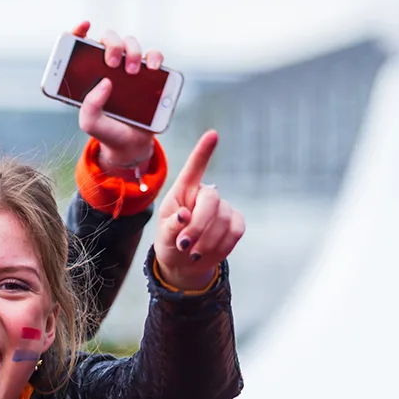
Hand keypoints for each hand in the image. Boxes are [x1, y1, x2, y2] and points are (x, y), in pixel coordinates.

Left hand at [70, 21, 161, 169]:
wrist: (130, 145)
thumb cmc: (106, 130)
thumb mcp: (90, 122)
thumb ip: (89, 106)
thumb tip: (104, 82)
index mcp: (88, 73)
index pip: (82, 45)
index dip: (80, 31)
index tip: (84, 26)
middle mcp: (109, 66)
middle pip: (109, 39)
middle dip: (111, 44)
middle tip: (111, 62)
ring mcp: (130, 68)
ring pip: (131, 43)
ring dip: (132, 51)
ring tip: (132, 71)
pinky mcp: (150, 74)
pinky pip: (154, 56)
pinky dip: (154, 57)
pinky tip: (152, 68)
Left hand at [154, 130, 243, 289]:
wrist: (184, 264)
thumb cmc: (170, 243)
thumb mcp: (163, 235)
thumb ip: (171, 226)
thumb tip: (184, 215)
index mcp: (183, 192)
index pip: (194, 168)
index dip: (203, 152)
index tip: (213, 134)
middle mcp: (204, 195)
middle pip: (211, 199)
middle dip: (198, 225)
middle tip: (185, 245)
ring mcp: (222, 208)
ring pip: (223, 219)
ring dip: (206, 241)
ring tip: (192, 253)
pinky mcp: (235, 222)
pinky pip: (235, 231)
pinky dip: (220, 246)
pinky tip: (207, 252)